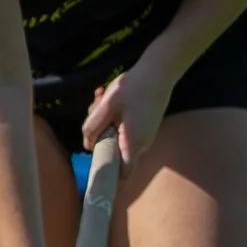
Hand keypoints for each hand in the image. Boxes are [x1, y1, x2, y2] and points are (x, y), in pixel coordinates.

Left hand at [81, 59, 177, 174]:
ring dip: (107, 122)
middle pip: (115, 151)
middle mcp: (142, 144)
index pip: (123, 174)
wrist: (159, 72)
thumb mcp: (107, 105)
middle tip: (96, 108)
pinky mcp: (146, 126)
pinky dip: (116, 117)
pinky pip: (125, 129)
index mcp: (133, 143)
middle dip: (101, 134)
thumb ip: (93, 127)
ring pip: (118, 137)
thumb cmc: (134, 88)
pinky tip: (113, 98)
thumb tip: (87, 145)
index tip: (96, 158)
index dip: (110, 172)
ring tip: (103, 98)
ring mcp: (146, 135)